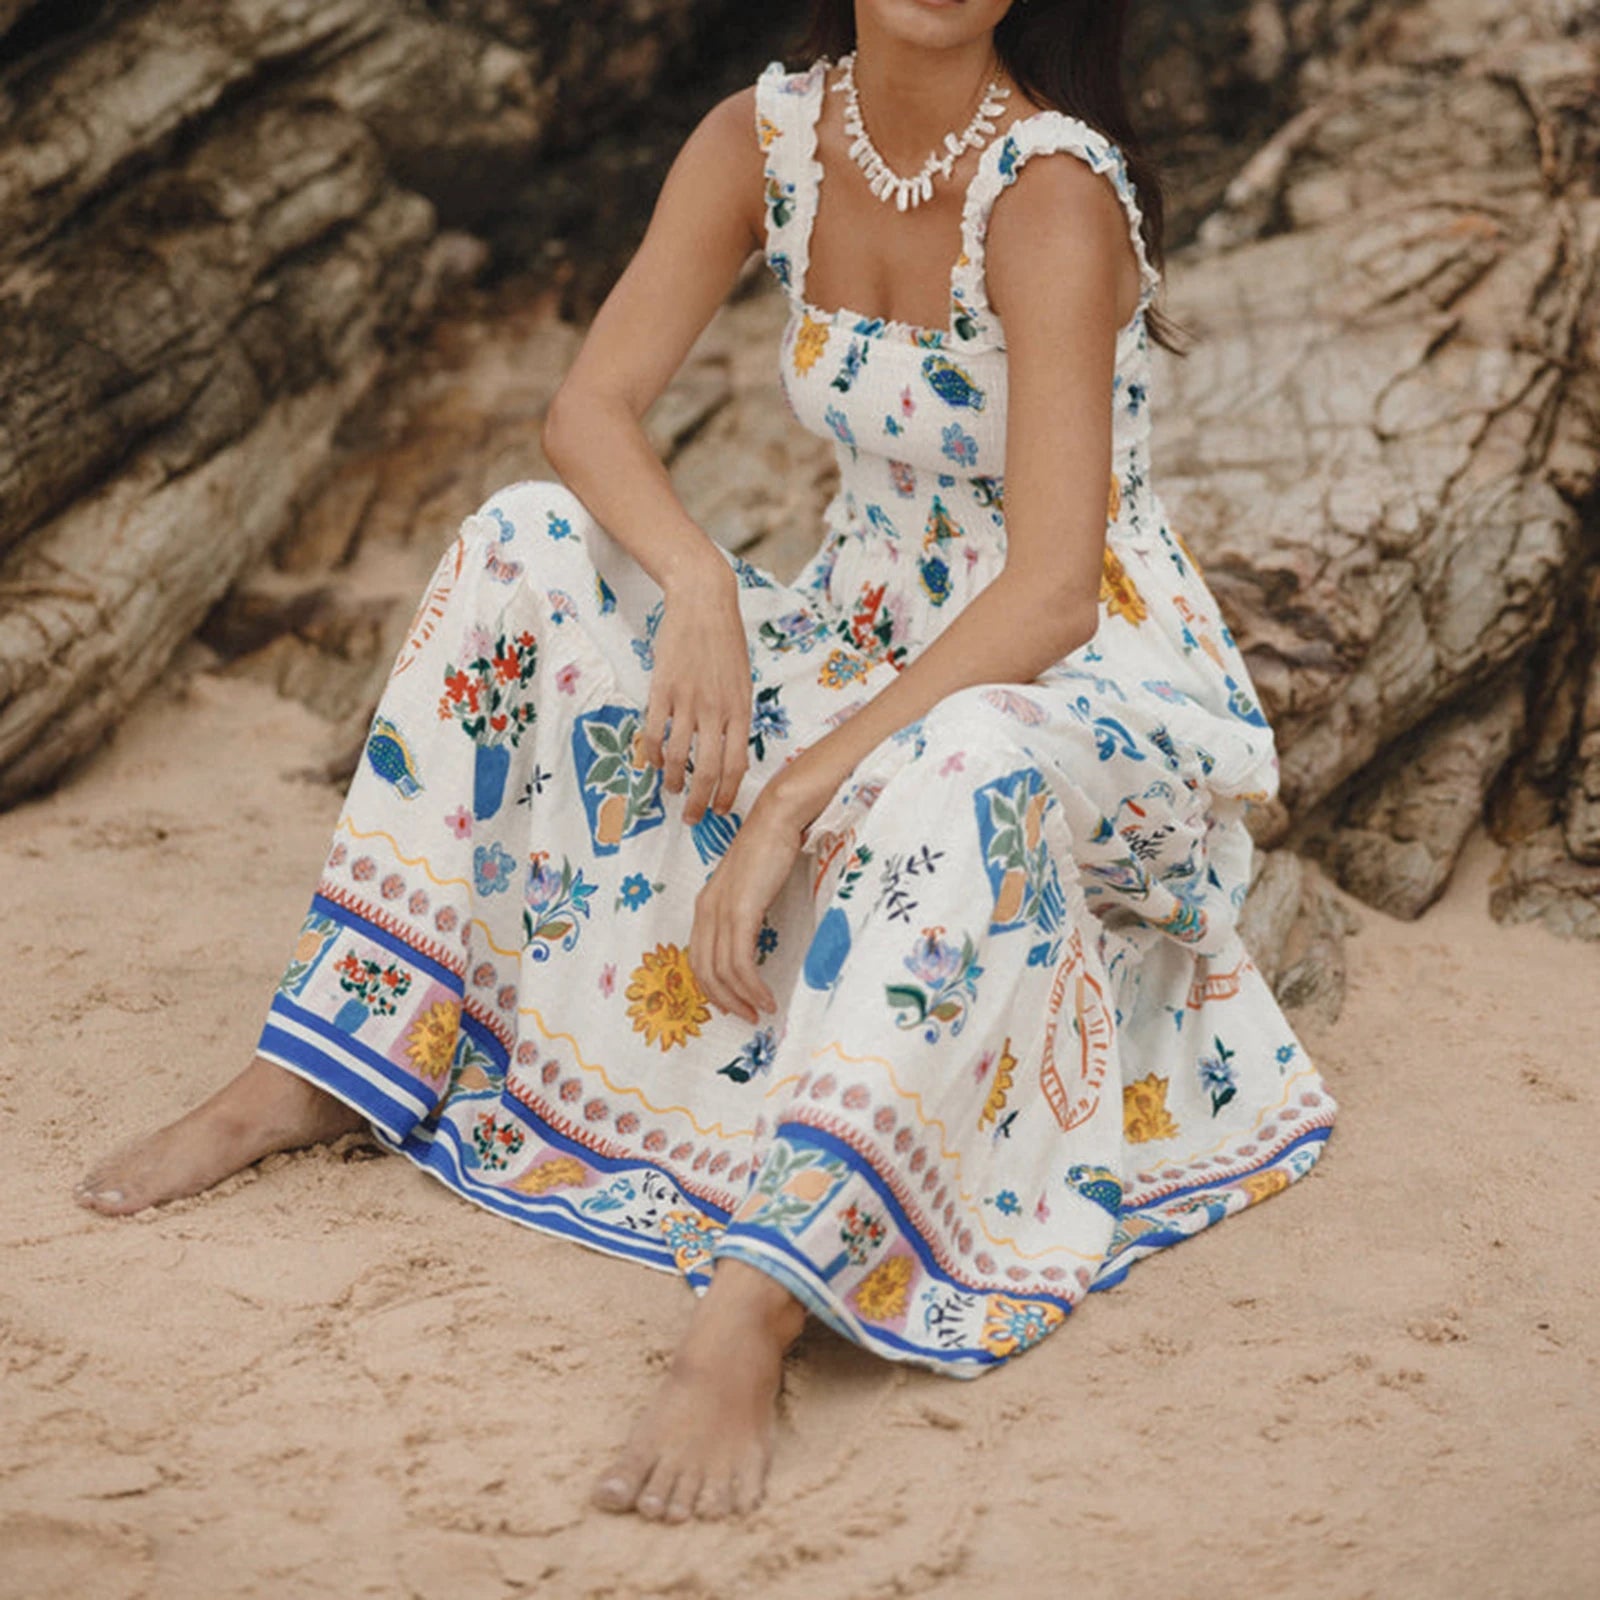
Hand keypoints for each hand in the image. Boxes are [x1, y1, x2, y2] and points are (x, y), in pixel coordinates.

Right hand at [639, 558, 751, 826]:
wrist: (704, 602)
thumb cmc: (726, 642)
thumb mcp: (743, 681)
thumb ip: (737, 716)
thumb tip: (732, 750)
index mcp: (740, 709)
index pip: (737, 764)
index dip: (728, 793)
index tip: (721, 811)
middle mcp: (715, 709)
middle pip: (708, 769)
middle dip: (700, 801)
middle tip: (693, 818)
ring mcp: (687, 699)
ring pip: (677, 754)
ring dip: (673, 779)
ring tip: (671, 791)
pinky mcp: (662, 688)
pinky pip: (654, 730)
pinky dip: (650, 753)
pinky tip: (650, 763)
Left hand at [688, 795, 803, 1026]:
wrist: (777, 819)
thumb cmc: (770, 849)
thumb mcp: (750, 886)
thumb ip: (745, 911)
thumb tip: (754, 940)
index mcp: (706, 905)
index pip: (698, 959)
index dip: (713, 987)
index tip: (734, 1003)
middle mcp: (706, 910)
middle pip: (704, 971)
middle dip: (724, 1000)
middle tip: (747, 1016)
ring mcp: (721, 911)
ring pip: (722, 971)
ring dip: (742, 997)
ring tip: (761, 1010)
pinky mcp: (740, 912)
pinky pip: (740, 961)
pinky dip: (751, 984)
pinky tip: (764, 994)